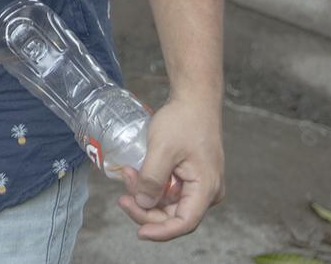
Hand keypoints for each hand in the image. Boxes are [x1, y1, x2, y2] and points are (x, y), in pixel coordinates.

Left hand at [116, 94, 223, 240]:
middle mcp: (207, 191)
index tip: (139, 233)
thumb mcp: (162, 149)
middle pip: (174, 214)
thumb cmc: (183, 120)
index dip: (160, 232)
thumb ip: (152, 179)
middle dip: (146, 208)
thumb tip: (143, 204)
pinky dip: (152, 184)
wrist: (194, 97)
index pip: (184, 223)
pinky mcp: (191, 175)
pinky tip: (137, 172)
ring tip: (128, 174)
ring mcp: (200, 184)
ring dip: (146, 194)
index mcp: (206, 188)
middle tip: (123, 195)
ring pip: (169, 202)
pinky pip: (169, 189)